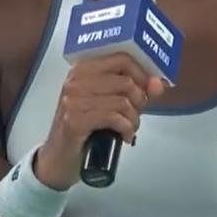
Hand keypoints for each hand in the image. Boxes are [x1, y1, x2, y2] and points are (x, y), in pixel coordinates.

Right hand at [35, 53, 164, 190]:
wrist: (58, 159)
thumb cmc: (84, 129)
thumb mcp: (110, 104)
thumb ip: (135, 91)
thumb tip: (158, 83)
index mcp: (83, 69)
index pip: (121, 57)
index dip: (141, 73)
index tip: (147, 89)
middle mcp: (76, 80)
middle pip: (125, 80)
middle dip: (139, 100)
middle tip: (135, 114)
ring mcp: (73, 99)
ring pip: (123, 100)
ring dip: (133, 118)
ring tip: (129, 128)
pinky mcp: (75, 120)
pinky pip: (114, 117)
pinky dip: (126, 128)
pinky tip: (124, 136)